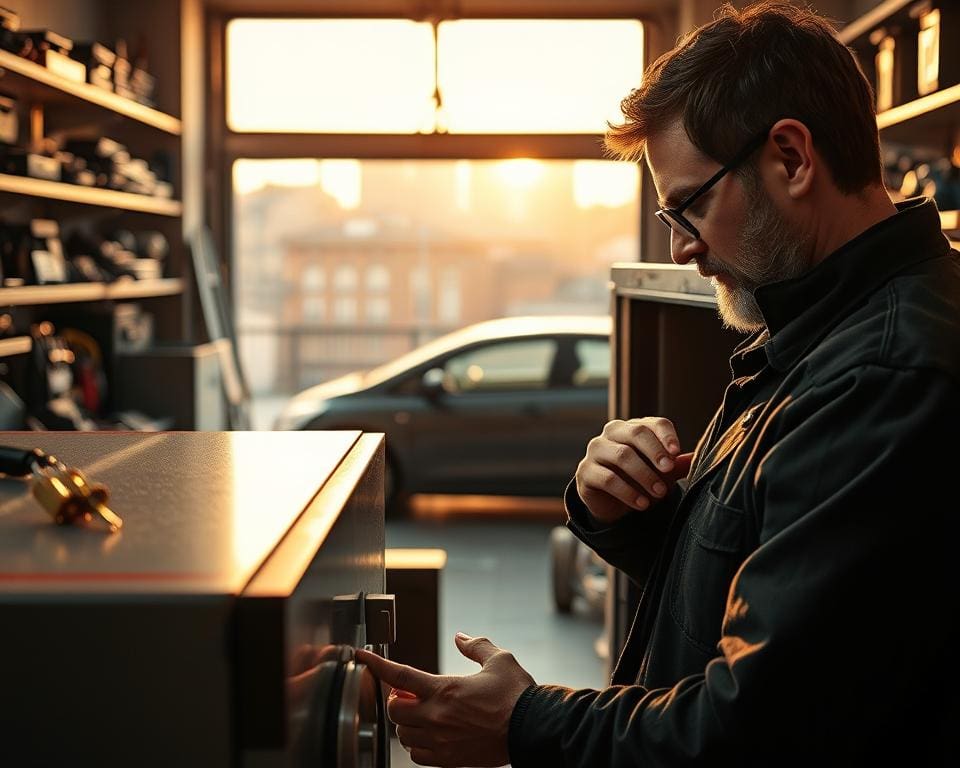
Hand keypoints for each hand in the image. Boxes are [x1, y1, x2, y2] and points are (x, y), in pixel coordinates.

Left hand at [355, 633, 534, 766]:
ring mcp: (441, 741)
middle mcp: (438, 717)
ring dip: (406, 721)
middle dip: (397, 698)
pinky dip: (416, 743)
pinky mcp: (449, 759)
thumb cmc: (518, 695)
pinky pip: (417, 755)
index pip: (399, 675)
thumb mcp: (499, 660)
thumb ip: (476, 646)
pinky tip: (428, 733)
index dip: (376, 664)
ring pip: (403, 734)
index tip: (361, 657)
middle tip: (410, 691)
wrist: (533, 730)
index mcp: (445, 689)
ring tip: (421, 712)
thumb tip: (460, 637)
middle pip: (395, 709)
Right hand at [575, 417, 692, 524]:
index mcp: (634, 428)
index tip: (677, 452)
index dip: (666, 436)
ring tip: (660, 493)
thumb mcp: (661, 474)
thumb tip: (695, 458)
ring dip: (644, 475)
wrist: (613, 503)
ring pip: (622, 455)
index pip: (653, 423)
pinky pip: (607, 478)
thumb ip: (676, 465)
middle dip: (655, 452)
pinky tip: (642, 503)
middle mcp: (613, 433)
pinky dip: (627, 492)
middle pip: (636, 432)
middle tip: (668, 470)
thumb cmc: (639, 481)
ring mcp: (596, 450)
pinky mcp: (585, 471)